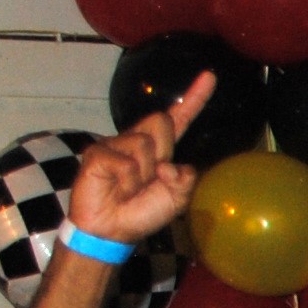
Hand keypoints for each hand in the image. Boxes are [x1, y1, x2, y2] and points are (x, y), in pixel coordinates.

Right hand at [70, 71, 213, 244]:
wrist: (112, 232)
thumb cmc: (141, 213)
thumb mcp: (175, 199)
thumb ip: (185, 179)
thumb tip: (171, 165)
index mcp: (160, 148)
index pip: (179, 118)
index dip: (195, 97)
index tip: (210, 75)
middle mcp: (137, 140)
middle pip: (161, 121)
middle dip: (162, 150)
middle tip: (148, 179)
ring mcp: (116, 145)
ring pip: (144, 143)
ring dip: (143, 174)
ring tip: (129, 188)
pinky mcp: (98, 154)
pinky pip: (126, 162)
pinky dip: (127, 181)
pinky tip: (116, 188)